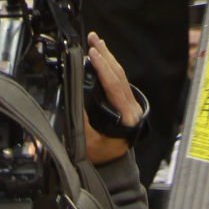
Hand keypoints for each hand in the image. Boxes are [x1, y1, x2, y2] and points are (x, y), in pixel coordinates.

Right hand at [83, 31, 141, 165]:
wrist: (115, 169)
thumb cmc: (102, 157)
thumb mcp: (89, 142)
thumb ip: (83, 119)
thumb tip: (75, 97)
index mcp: (127, 118)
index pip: (114, 87)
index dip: (103, 69)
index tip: (92, 54)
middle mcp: (133, 109)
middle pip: (119, 76)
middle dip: (105, 55)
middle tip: (93, 39)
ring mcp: (133, 105)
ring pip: (121, 76)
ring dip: (108, 57)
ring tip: (97, 42)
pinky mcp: (128, 103)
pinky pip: (120, 81)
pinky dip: (110, 67)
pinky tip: (104, 57)